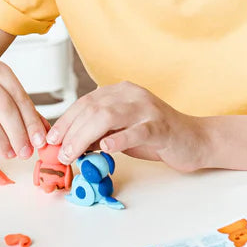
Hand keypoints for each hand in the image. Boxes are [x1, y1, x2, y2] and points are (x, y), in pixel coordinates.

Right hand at [0, 59, 49, 161]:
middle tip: (26, 152)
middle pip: (3, 106)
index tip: (39, 141)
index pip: (18, 96)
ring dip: (1, 140)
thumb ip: (24, 111)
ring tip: (10, 153)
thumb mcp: (2, 93)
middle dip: (18, 133)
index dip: (31, 121)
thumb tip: (44, 133)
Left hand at [45, 82, 208, 172]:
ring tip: (73, 154)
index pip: (86, 102)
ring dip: (85, 136)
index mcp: (120, 91)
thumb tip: (69, 145)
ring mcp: (148, 109)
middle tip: (60, 152)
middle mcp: (132, 95)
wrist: (195, 139)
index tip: (51, 140)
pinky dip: (119, 139)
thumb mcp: (122, 131)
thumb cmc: (156, 136)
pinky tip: (106, 147)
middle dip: (71, 131)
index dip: (66, 121)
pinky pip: (137, 131)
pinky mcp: (161, 126)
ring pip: (109, 116)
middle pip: (93, 108)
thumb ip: (99, 132)